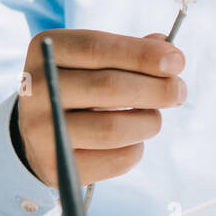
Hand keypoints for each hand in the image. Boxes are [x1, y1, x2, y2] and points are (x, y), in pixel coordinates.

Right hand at [15, 29, 185, 186]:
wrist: (38, 133)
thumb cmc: (80, 88)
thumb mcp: (94, 60)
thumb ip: (130, 53)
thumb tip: (170, 54)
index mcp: (47, 51)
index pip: (97, 48)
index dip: (143, 54)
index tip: (177, 61)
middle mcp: (36, 89)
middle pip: (109, 87)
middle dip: (157, 89)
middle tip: (179, 91)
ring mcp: (41, 131)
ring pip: (114, 128)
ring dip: (149, 122)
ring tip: (153, 117)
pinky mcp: (54, 167)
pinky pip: (115, 160)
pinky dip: (136, 149)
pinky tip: (133, 140)